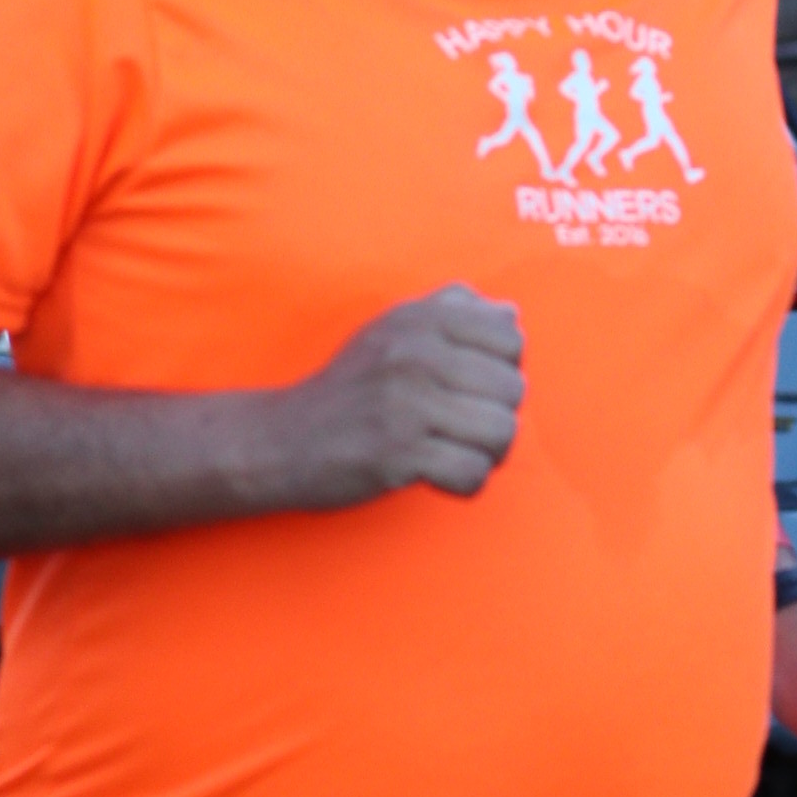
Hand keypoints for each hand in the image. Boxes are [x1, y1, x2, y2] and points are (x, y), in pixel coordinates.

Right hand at [260, 285, 524, 509]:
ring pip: (501, 432)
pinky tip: (436, 475)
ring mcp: (406, 403)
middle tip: (459, 428)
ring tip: (453, 451)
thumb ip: (451, 312)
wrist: (283, 439)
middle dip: (495, 417)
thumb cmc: (350, 388)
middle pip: (513, 389)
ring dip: (485, 454)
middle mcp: (415, 353)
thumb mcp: (392, 330)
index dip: (501, 370)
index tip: (470, 389)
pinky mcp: (398, 453)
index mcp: (420, 319)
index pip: (510, 339)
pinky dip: (463, 484)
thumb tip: (510, 314)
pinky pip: (472, 473)